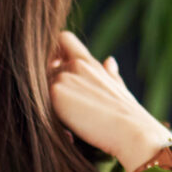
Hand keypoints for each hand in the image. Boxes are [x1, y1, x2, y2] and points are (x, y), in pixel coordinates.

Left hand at [49, 32, 170, 171]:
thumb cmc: (130, 115)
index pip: (63, 39)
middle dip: (49, 85)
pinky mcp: (55, 93)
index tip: (55, 69)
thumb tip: (109, 60)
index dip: (54, 52)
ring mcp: (63, 77)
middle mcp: (75, 65)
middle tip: (66, 109)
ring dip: (48, 102)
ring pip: (41, 85)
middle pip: (46, 67)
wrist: (132, 131)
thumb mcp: (119, 88)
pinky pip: (39, 101)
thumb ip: (109, 74)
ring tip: (69, 122)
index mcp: (89, 62)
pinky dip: (48, 117)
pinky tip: (67, 132)